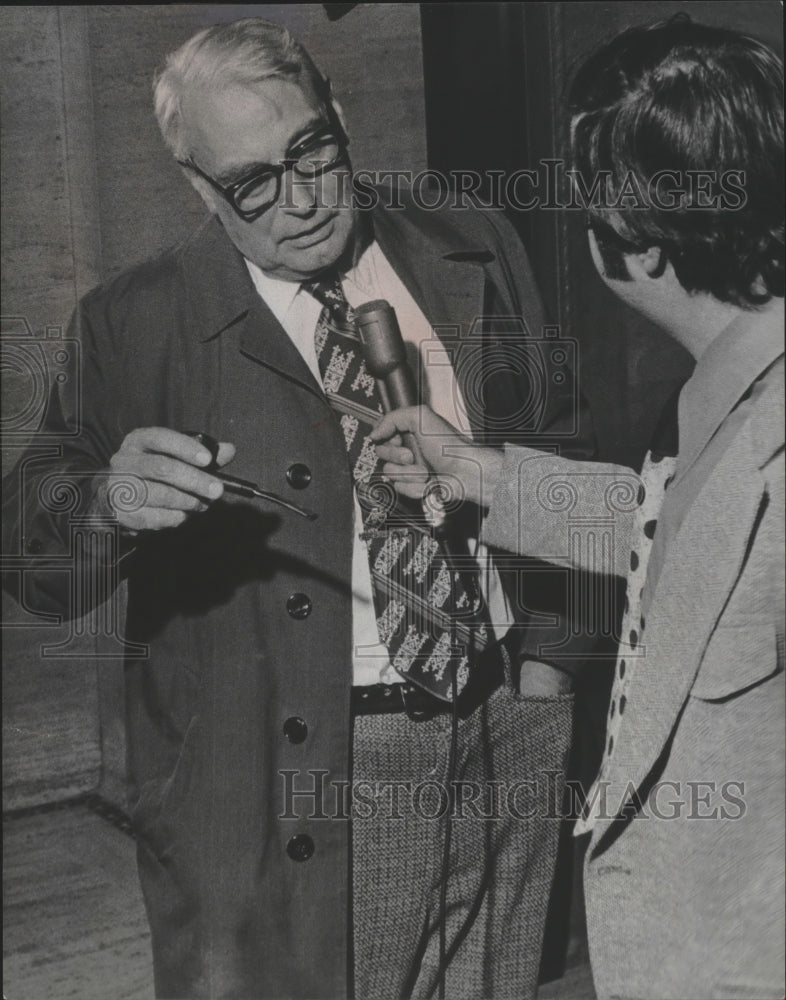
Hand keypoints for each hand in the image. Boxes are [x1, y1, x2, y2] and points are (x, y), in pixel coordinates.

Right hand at [103, 427, 235, 531]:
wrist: (119, 498)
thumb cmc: (154, 473)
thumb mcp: (175, 457)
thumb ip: (203, 454)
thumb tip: (229, 450)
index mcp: (138, 441)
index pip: (160, 438)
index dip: (185, 447)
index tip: (208, 459)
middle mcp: (124, 461)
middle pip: (162, 468)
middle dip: (194, 480)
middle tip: (217, 491)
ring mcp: (118, 487)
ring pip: (159, 495)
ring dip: (188, 502)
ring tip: (203, 505)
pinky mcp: (121, 512)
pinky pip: (154, 517)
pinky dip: (175, 517)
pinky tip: (184, 515)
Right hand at [370, 405, 503, 508]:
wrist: (465, 472)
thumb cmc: (449, 445)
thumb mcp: (421, 417)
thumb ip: (393, 418)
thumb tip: (374, 432)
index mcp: (410, 431)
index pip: (382, 433)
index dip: (385, 437)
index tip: (395, 438)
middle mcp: (409, 449)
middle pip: (382, 454)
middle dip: (396, 456)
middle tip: (412, 456)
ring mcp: (411, 468)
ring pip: (390, 473)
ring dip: (408, 473)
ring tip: (426, 471)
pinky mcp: (415, 486)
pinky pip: (401, 488)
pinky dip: (415, 487)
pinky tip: (429, 482)